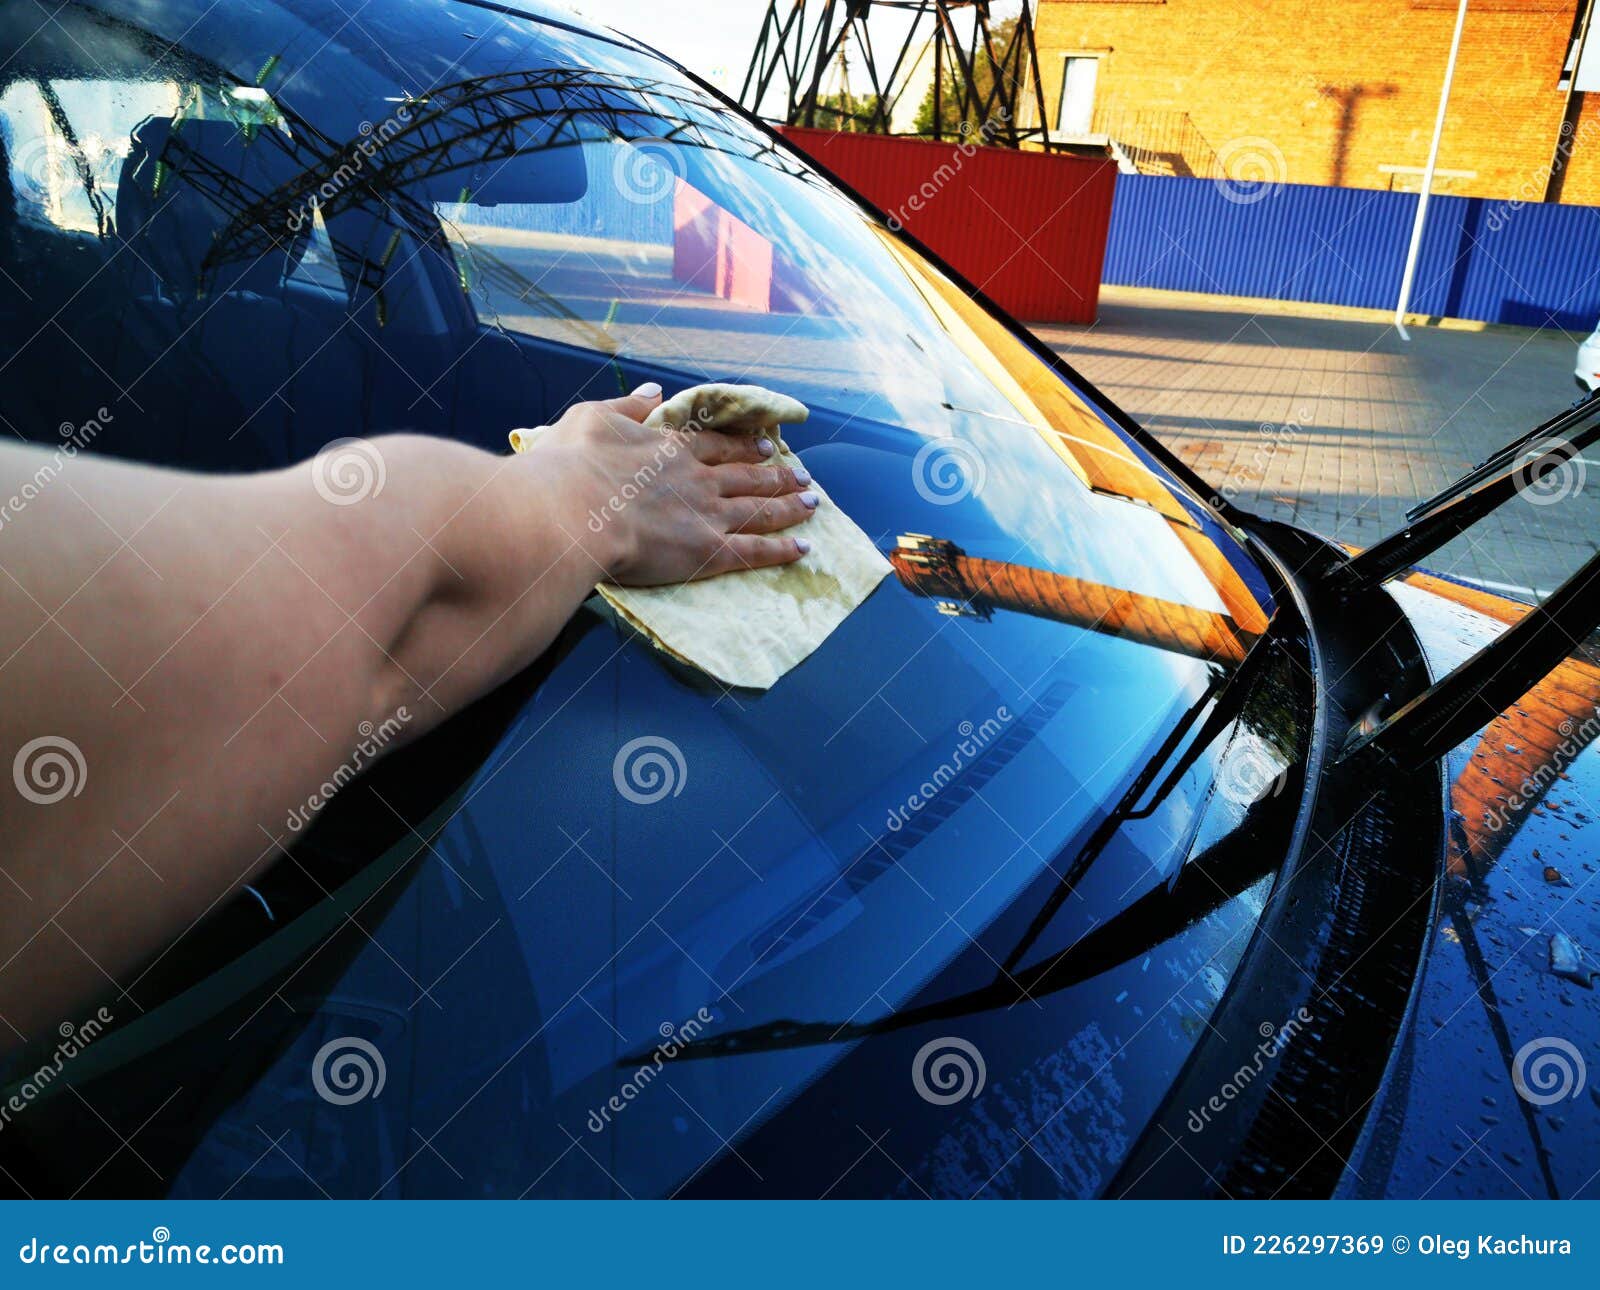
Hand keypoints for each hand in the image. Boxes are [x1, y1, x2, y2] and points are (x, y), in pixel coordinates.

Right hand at [530, 383, 818, 585]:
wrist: (572, 511)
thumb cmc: (570, 466)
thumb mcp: (592, 418)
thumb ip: (628, 406)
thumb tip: (655, 393)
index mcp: (669, 448)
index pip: (716, 445)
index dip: (744, 445)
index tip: (766, 444)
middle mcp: (697, 479)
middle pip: (747, 475)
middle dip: (777, 474)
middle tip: (802, 475)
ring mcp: (707, 514)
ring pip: (759, 509)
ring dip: (789, 506)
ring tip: (812, 504)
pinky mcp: (708, 551)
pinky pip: (754, 551)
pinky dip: (781, 550)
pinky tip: (802, 549)